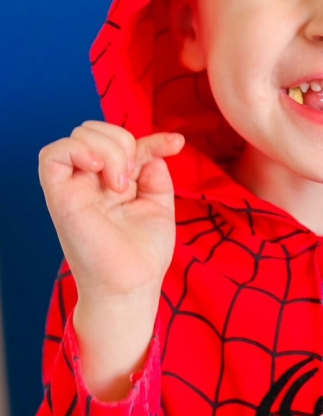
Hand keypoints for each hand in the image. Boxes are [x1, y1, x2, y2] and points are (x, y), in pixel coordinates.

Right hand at [39, 121, 184, 302]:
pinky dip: (80, 150)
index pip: (126, 145)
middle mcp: (90, 182)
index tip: (176, 144)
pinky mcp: (59, 196)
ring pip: (80, 135)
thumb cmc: (143, 255)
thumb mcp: (158, 206)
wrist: (132, 284)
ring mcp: (74, 187)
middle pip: (97, 131)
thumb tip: (154, 152)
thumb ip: (155, 175)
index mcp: (112, 184)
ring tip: (121, 185)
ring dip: (110, 150)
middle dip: (125, 142)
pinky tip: (101, 171)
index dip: (151, 139)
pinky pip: (53, 154)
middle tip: (134, 179)